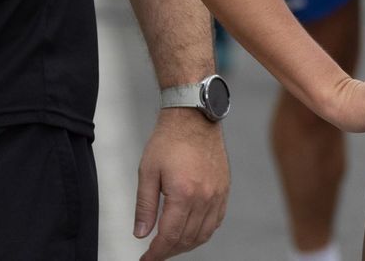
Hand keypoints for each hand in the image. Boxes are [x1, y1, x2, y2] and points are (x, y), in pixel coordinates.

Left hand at [134, 110, 229, 259]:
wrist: (193, 117)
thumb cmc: (168, 140)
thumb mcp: (148, 171)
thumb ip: (144, 206)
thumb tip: (141, 233)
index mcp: (183, 193)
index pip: (170, 236)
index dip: (157, 253)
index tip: (146, 259)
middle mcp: (204, 197)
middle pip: (187, 238)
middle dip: (169, 251)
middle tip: (155, 253)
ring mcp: (217, 194)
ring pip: (203, 234)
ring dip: (186, 245)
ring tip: (171, 245)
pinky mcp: (224, 189)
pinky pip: (216, 221)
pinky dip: (203, 232)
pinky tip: (190, 231)